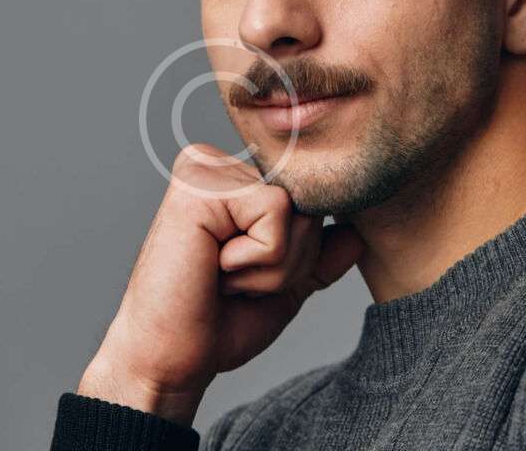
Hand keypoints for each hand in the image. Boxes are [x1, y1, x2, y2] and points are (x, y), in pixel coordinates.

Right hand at [77, 143, 363, 425]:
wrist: (169, 359)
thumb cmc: (215, 323)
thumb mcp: (281, 288)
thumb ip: (317, 259)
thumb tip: (355, 234)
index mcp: (233, 183)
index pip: (311, 204)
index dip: (296, 256)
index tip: (243, 278)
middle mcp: (219, 166)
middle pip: (309, 204)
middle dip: (288, 261)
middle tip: (231, 281)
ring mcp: (207, 169)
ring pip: (297, 210)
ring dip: (271, 265)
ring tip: (221, 275)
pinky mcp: (201, 185)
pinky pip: (275, 213)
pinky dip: (256, 259)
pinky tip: (213, 267)